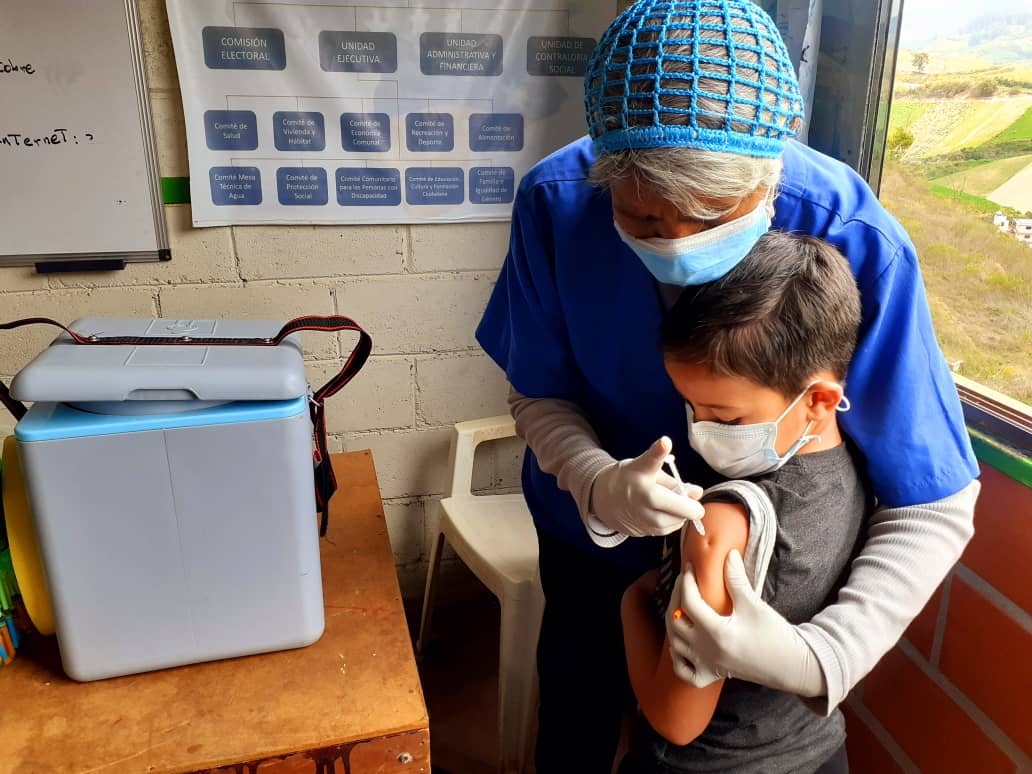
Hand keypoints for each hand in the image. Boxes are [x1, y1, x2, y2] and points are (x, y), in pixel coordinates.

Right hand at [590, 436, 703, 537]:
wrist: (604, 498)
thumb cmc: (633, 480)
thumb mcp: (649, 471)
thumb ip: (675, 480)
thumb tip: (697, 493)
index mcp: (639, 471)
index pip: (650, 459)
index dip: (659, 450)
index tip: (665, 442)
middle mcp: (638, 492)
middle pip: (670, 503)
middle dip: (690, 508)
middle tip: (697, 508)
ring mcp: (638, 513)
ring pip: (671, 521)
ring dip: (682, 516)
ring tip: (680, 509)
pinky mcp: (639, 529)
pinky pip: (665, 530)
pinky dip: (672, 523)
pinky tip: (668, 515)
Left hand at [667, 549, 825, 696]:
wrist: (790, 665)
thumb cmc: (774, 634)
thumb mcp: (754, 604)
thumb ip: (736, 579)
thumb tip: (728, 554)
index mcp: (717, 632)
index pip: (689, 603)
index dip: (687, 582)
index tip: (691, 568)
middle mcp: (707, 651)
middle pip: (676, 621)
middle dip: (675, 597)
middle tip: (683, 582)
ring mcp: (707, 666)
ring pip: (675, 644)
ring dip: (673, 622)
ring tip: (680, 604)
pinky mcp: (712, 676)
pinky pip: (684, 672)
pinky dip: (677, 657)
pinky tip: (680, 642)